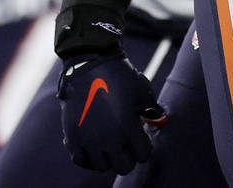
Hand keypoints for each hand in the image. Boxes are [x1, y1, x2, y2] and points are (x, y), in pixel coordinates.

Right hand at [58, 52, 166, 174]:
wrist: (90, 66)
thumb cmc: (120, 77)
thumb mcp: (142, 91)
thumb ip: (152, 109)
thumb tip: (160, 120)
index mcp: (128, 128)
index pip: (143, 155)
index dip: (145, 147)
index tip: (142, 137)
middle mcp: (108, 140)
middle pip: (123, 167)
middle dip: (129, 157)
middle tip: (128, 145)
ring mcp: (88, 141)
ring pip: (101, 166)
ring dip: (108, 158)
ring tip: (111, 144)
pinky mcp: (72, 137)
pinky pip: (80, 160)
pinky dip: (87, 157)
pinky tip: (93, 145)